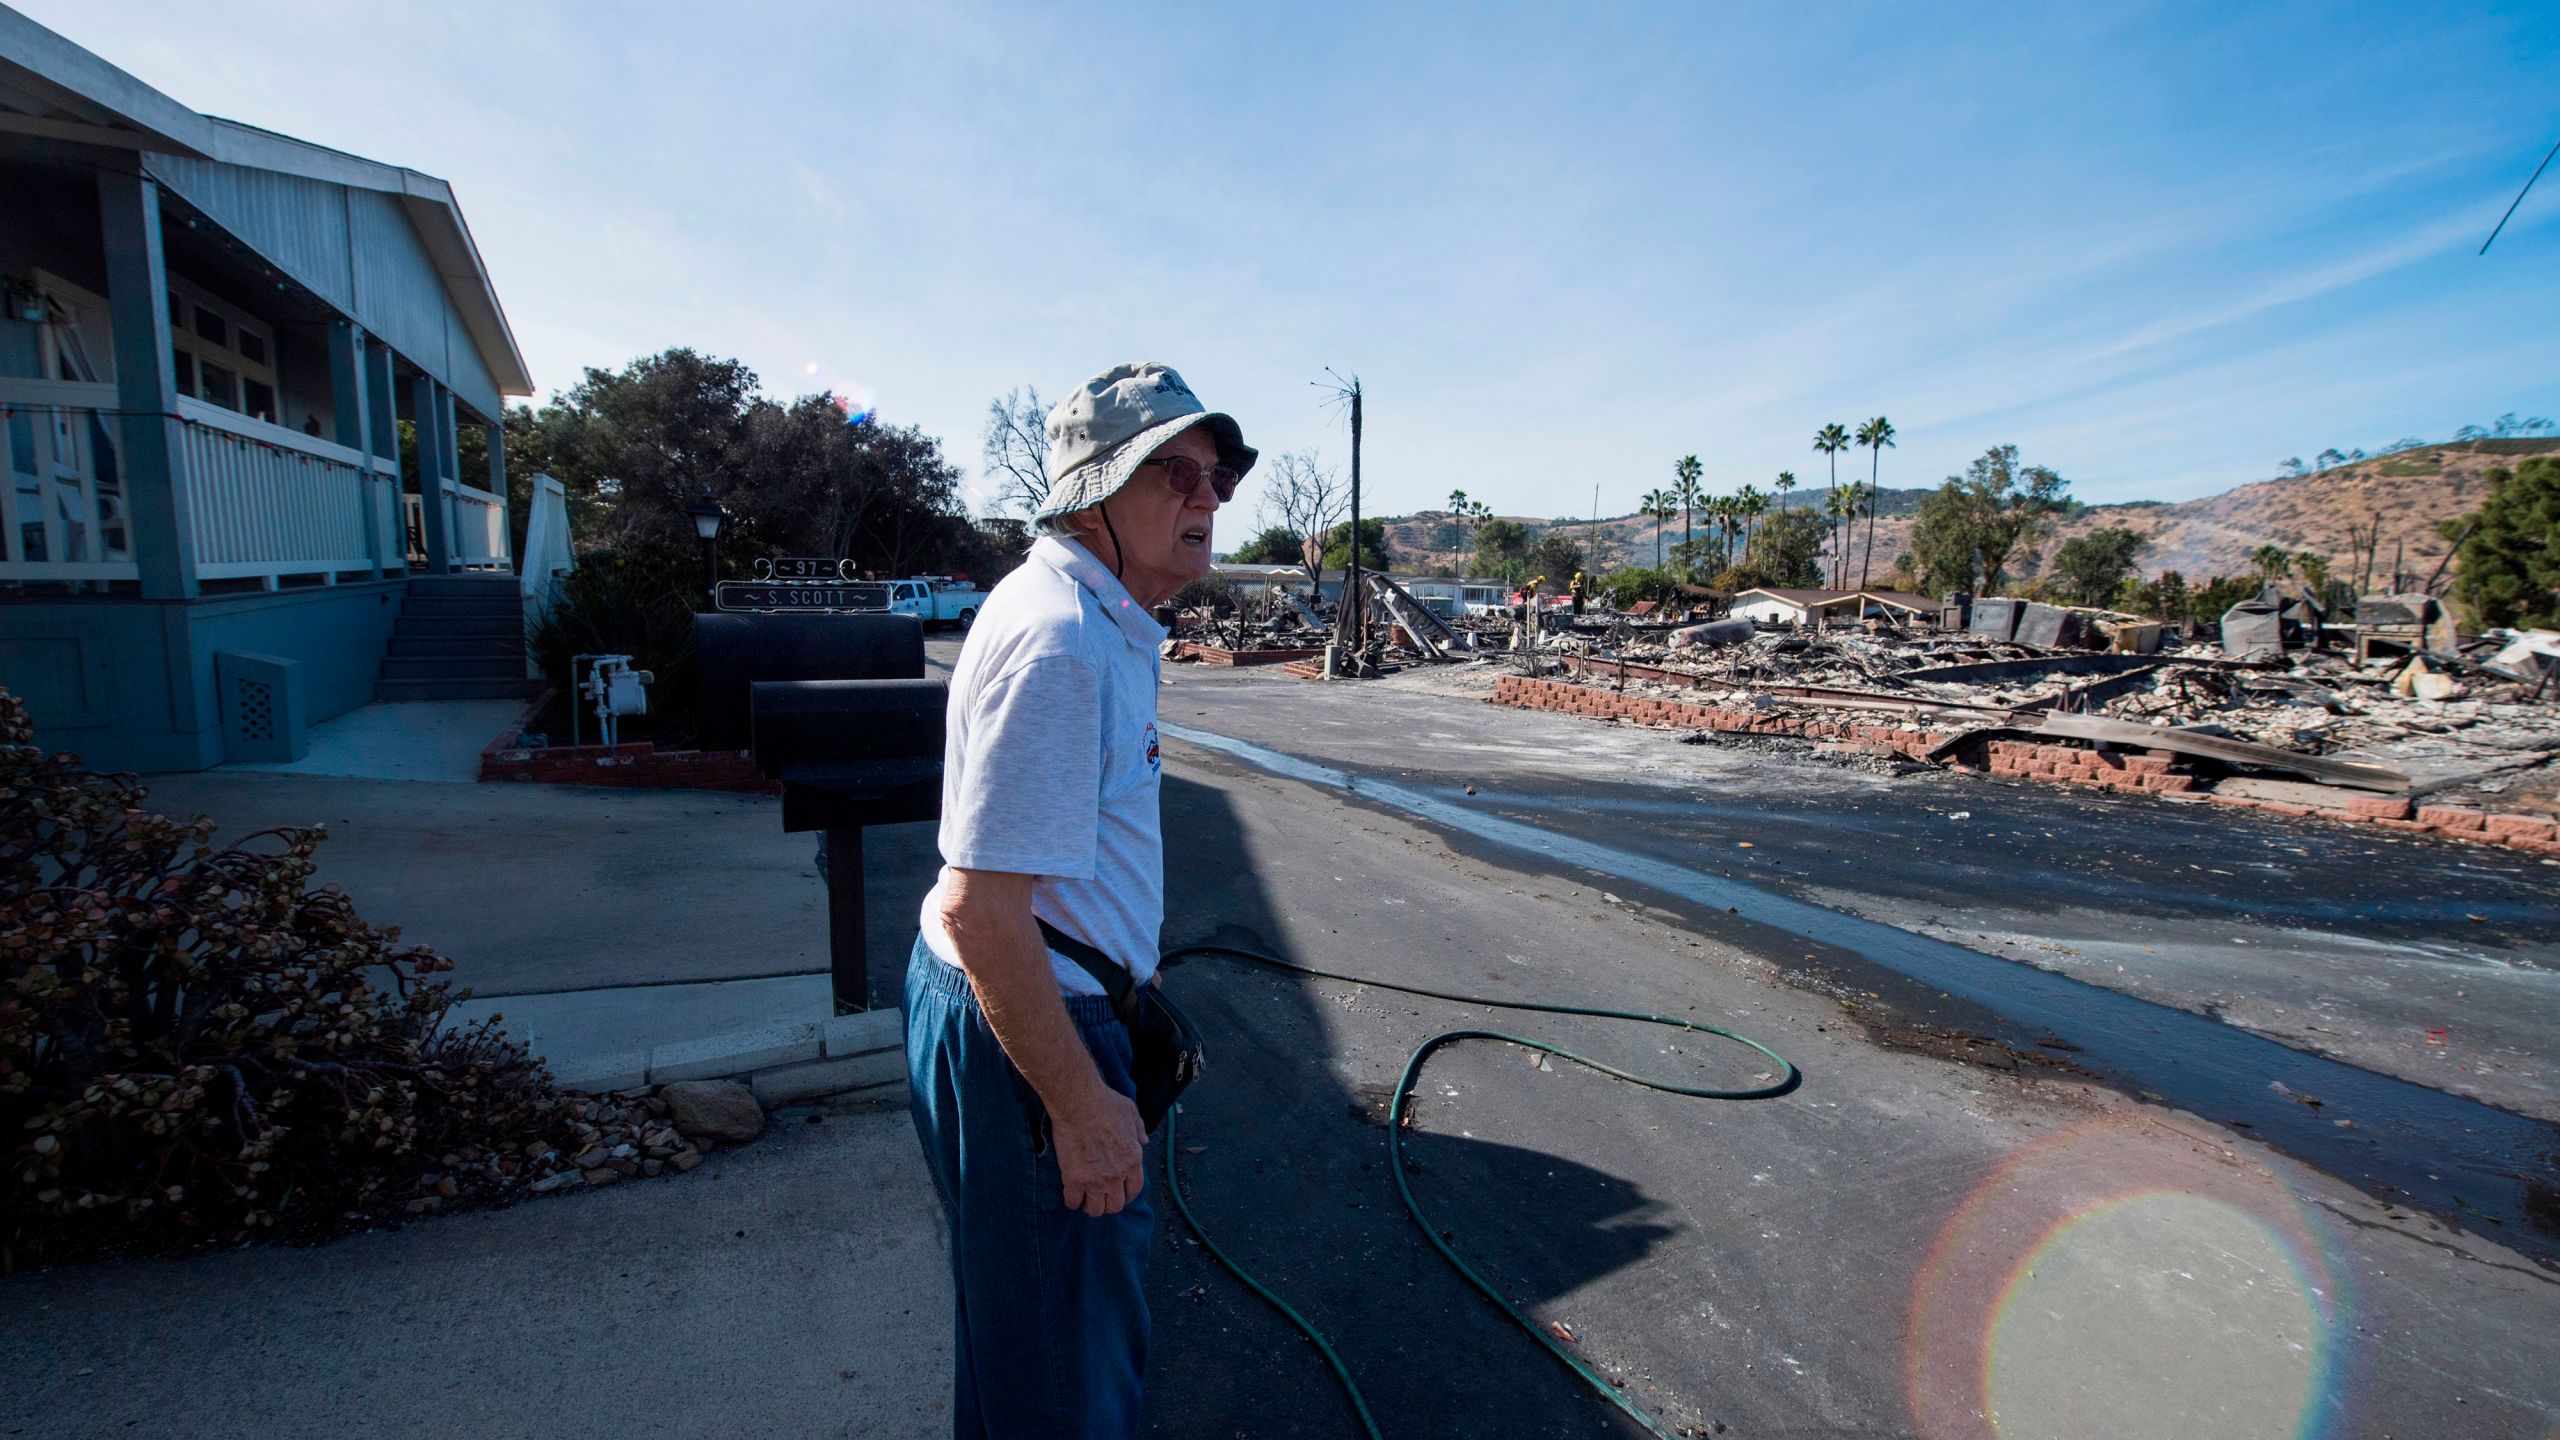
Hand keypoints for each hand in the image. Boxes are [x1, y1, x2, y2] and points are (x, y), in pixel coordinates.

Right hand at [1050, 1085, 1145, 1215]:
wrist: (1079, 1104)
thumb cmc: (1106, 1104)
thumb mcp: (1132, 1113)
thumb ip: (1139, 1130)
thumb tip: (1143, 1140)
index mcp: (1133, 1160)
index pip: (1134, 1190)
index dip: (1127, 1195)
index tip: (1120, 1193)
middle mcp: (1117, 1175)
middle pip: (1116, 1205)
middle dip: (1109, 1203)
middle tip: (1101, 1197)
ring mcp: (1095, 1180)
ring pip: (1096, 1209)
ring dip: (1091, 1207)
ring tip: (1086, 1200)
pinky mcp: (1074, 1179)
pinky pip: (1073, 1201)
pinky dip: (1072, 1202)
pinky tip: (1071, 1197)